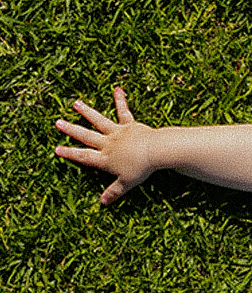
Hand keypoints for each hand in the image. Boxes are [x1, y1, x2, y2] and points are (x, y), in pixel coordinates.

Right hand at [55, 87, 156, 204]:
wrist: (154, 151)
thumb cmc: (141, 168)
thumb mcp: (126, 184)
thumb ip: (114, 192)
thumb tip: (103, 203)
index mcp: (105, 159)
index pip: (83, 157)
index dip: (69, 153)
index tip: (56, 149)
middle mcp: (108, 144)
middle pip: (86, 136)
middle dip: (71, 130)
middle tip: (58, 123)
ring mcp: (118, 133)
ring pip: (99, 121)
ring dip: (87, 112)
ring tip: (76, 103)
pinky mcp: (130, 125)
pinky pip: (124, 112)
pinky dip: (120, 100)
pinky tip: (118, 89)